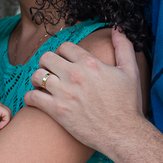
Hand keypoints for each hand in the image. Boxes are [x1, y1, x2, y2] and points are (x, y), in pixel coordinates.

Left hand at [24, 28, 144, 158]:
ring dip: (38, 79)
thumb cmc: (128, 104)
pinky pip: (32, 97)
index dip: (63, 53)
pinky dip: (30, 97)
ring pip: (37, 76)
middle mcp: (74, 75)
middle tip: (52, 72)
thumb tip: (118, 28)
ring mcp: (64, 93)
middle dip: (48, 63)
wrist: (123, 134)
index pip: (64, 46)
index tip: (65, 61)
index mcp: (90, 63)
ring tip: (44, 85)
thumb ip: (123, 47)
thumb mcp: (131, 71)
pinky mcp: (57, 111)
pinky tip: (37, 99)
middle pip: (46, 58)